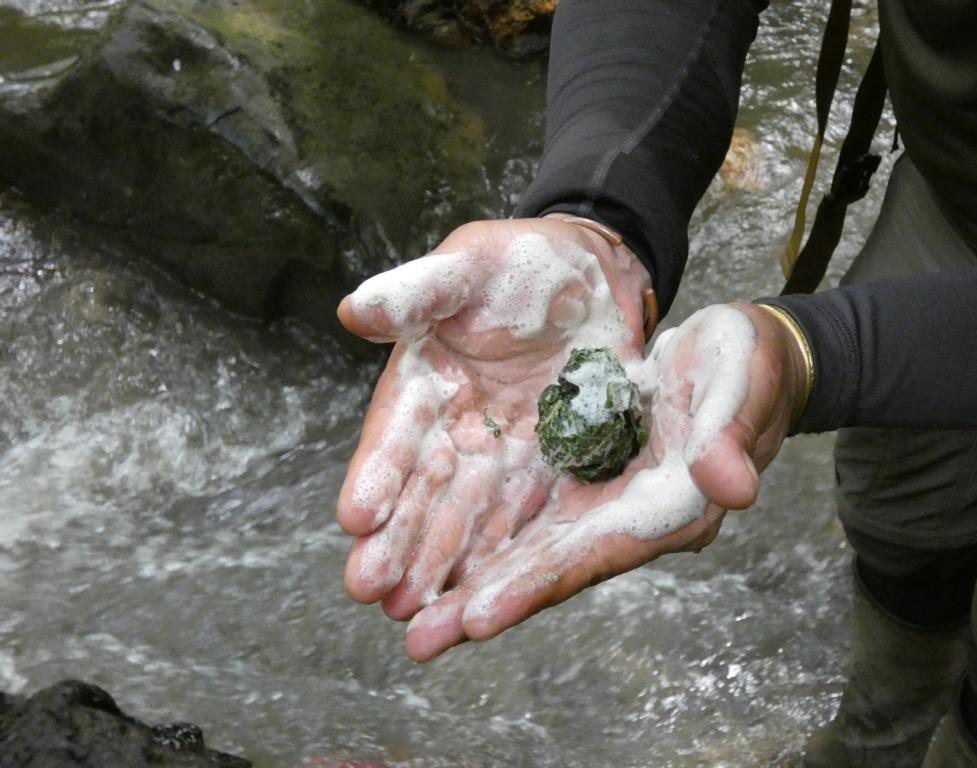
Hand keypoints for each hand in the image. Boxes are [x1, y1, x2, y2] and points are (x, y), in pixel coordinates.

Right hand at [336, 218, 650, 621]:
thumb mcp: (468, 266)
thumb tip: (355, 309)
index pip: (395, 432)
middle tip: (372, 591)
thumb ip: (416, 291)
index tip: (356, 517)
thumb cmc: (519, 266)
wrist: (591, 280)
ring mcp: (501, 456)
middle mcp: (455, 430)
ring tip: (415, 616)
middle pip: (423, 491)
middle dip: (398, 542)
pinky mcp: (548, 470)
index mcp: (425, 381)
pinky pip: (524, 519)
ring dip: (441, 567)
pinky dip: (502, 558)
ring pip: (467, 519)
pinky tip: (480, 601)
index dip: (376, 472)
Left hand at [401, 303, 805, 660]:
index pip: (597, 555)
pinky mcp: (586, 476)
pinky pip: (531, 512)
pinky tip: (446, 553)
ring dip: (478, 579)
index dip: (537, 585)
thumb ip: (732, 436)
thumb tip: (731, 488)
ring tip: (416, 616)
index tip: (478, 618)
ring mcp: (605, 500)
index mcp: (671, 507)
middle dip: (489, 602)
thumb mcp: (742, 384)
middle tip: (422, 640)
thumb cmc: (747, 366)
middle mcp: (631, 517)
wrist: (737, 354)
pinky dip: (491, 536)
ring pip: (534, 548)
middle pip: (553, 568)